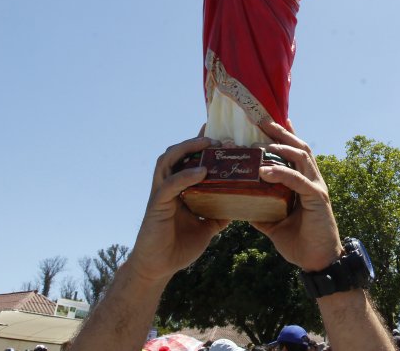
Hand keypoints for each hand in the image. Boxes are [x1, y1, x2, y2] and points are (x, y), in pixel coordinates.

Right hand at [125, 136, 229, 282]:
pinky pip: (169, 185)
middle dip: (195, 141)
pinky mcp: (157, 205)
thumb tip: (242, 205)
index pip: (188, 159)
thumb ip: (220, 213)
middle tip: (218, 138)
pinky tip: (201, 171)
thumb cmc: (179, 246)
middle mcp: (168, 186)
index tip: (219, 131)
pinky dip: (185, 175)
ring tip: (207, 144)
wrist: (159, 267)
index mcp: (179, 188)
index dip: (200, 143)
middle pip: (177, 153)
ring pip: (167, 161)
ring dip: (187, 149)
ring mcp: (160, 194)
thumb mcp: (207, 227)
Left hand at [250, 121, 342, 271]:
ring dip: (282, 146)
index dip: (284, 135)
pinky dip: (281, 173)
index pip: (294, 152)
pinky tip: (264, 171)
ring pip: (301, 157)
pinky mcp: (317, 198)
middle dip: (281, 132)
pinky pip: (297, 180)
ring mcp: (316, 187)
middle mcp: (312, 180)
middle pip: (298, 147)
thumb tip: (240, 202)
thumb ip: (261, 209)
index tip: (268, 120)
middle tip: (262, 120)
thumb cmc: (299, 242)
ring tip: (263, 141)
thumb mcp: (273, 223)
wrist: (318, 262)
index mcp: (303, 182)